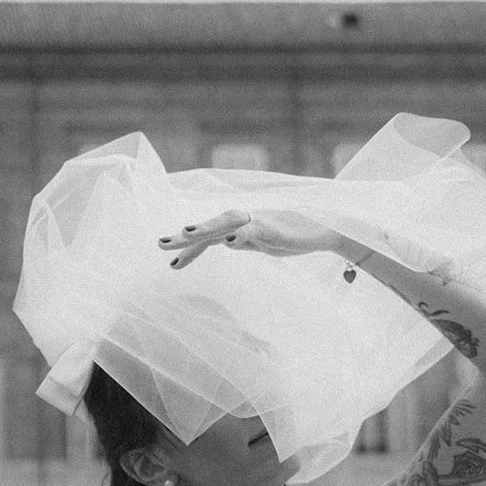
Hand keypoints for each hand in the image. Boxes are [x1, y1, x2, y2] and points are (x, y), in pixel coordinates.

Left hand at [159, 210, 352, 268]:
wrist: (325, 228)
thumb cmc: (295, 234)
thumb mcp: (263, 242)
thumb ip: (244, 241)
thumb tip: (226, 242)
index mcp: (239, 227)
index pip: (208, 239)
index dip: (189, 251)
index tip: (172, 265)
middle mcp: (244, 220)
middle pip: (208, 227)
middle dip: (185, 236)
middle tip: (160, 244)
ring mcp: (258, 222)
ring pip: (226, 222)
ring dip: (205, 227)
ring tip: (186, 233)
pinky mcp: (273, 228)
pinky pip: (253, 229)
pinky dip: (241, 233)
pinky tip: (229, 241)